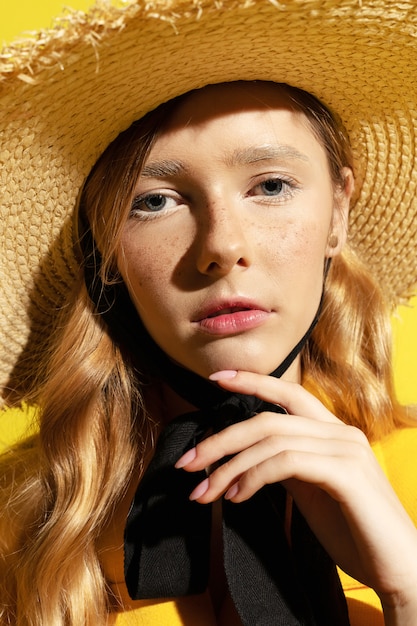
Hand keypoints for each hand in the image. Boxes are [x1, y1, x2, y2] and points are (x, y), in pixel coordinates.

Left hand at [175, 370, 416, 620]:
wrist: (400, 568)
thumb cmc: (355, 530)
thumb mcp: (312, 490)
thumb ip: (287, 464)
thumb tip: (248, 455)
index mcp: (333, 432)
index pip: (289, 393)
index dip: (252, 381)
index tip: (216, 378)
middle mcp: (341, 433)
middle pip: (268, 419)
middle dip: (221, 438)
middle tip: (186, 462)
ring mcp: (346, 450)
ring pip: (272, 440)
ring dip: (229, 466)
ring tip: (206, 492)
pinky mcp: (346, 474)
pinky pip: (287, 462)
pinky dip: (254, 476)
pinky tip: (237, 497)